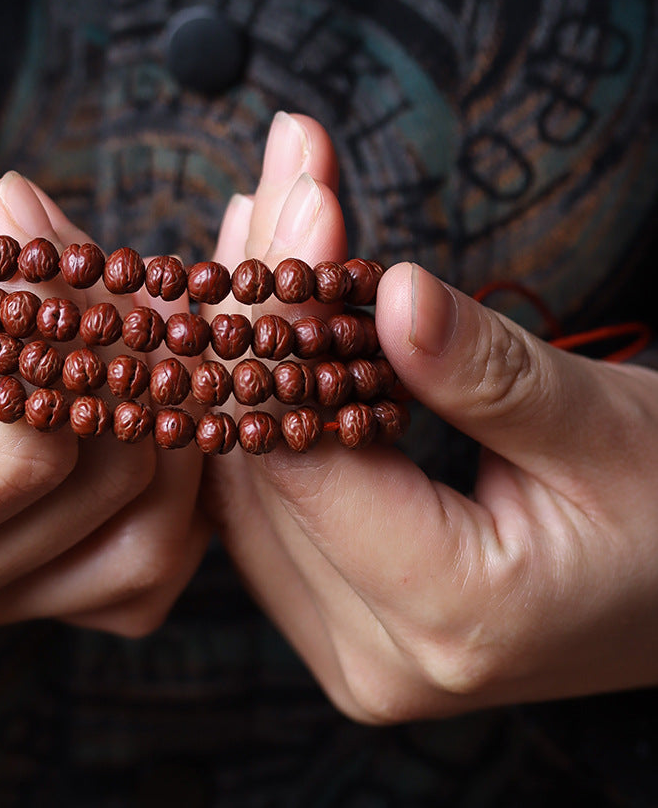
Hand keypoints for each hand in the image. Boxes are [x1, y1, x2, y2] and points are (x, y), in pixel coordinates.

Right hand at [0, 173, 207, 652]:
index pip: (15, 451)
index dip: (61, 346)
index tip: (55, 262)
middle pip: (96, 488)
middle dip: (128, 368)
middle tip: (117, 275)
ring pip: (145, 543)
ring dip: (173, 429)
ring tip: (150, 330)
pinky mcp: (14, 591)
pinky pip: (139, 566)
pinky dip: (173, 491)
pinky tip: (151, 408)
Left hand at [204, 112, 657, 722]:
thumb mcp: (603, 428)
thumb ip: (487, 369)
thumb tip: (391, 292)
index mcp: (450, 616)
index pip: (309, 456)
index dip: (285, 328)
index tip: (292, 212)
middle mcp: (373, 656)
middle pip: (264, 459)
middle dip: (260, 313)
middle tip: (271, 191)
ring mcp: (343, 645)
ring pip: (244, 474)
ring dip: (248, 345)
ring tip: (263, 223)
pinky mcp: (330, 613)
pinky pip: (262, 496)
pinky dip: (262, 395)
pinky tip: (268, 308)